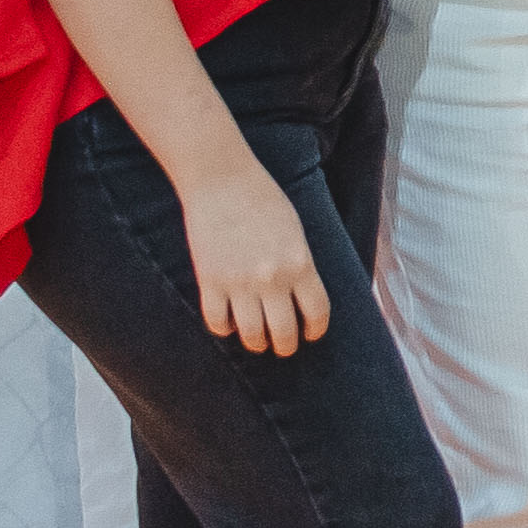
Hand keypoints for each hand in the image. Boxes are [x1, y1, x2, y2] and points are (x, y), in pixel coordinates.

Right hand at [177, 159, 330, 355]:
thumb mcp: (295, 231)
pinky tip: (229, 325)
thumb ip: (300, 265)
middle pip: (284, 332)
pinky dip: (224, 329)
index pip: (317, 313)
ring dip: (256, 343)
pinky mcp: (210, 281)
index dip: (315, 330)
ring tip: (257, 341)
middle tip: (282, 347)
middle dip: (285, 345)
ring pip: (251, 334)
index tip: (311, 335)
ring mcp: (239, 282)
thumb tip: (302, 297)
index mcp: (301, 263)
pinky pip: (217, 322)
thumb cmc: (263, 199)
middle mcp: (272, 278)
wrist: (222, 180)